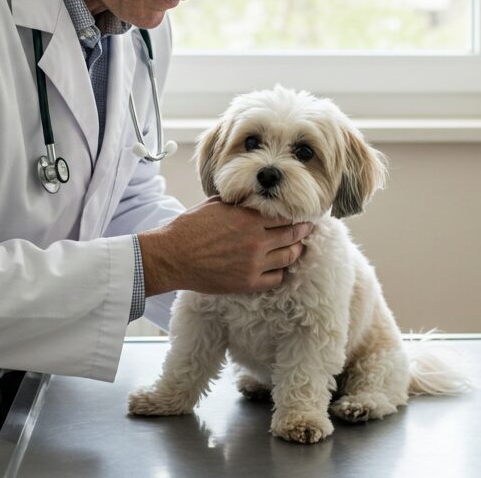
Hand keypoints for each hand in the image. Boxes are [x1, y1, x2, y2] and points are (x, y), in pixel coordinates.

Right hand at [137, 197, 312, 295]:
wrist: (172, 256)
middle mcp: (256, 240)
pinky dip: (282, 273)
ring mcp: (254, 263)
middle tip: (308, 229)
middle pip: (293, 235)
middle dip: (303, 231)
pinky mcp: (248, 282)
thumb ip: (239, 202)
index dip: (295, 214)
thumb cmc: (189, 228)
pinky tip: (280, 268)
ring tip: (298, 248)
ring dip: (296, 251)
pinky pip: (277, 279)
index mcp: (249, 218)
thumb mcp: (215, 204)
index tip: (301, 213)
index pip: (284, 215)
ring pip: (289, 257)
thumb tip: (251, 197)